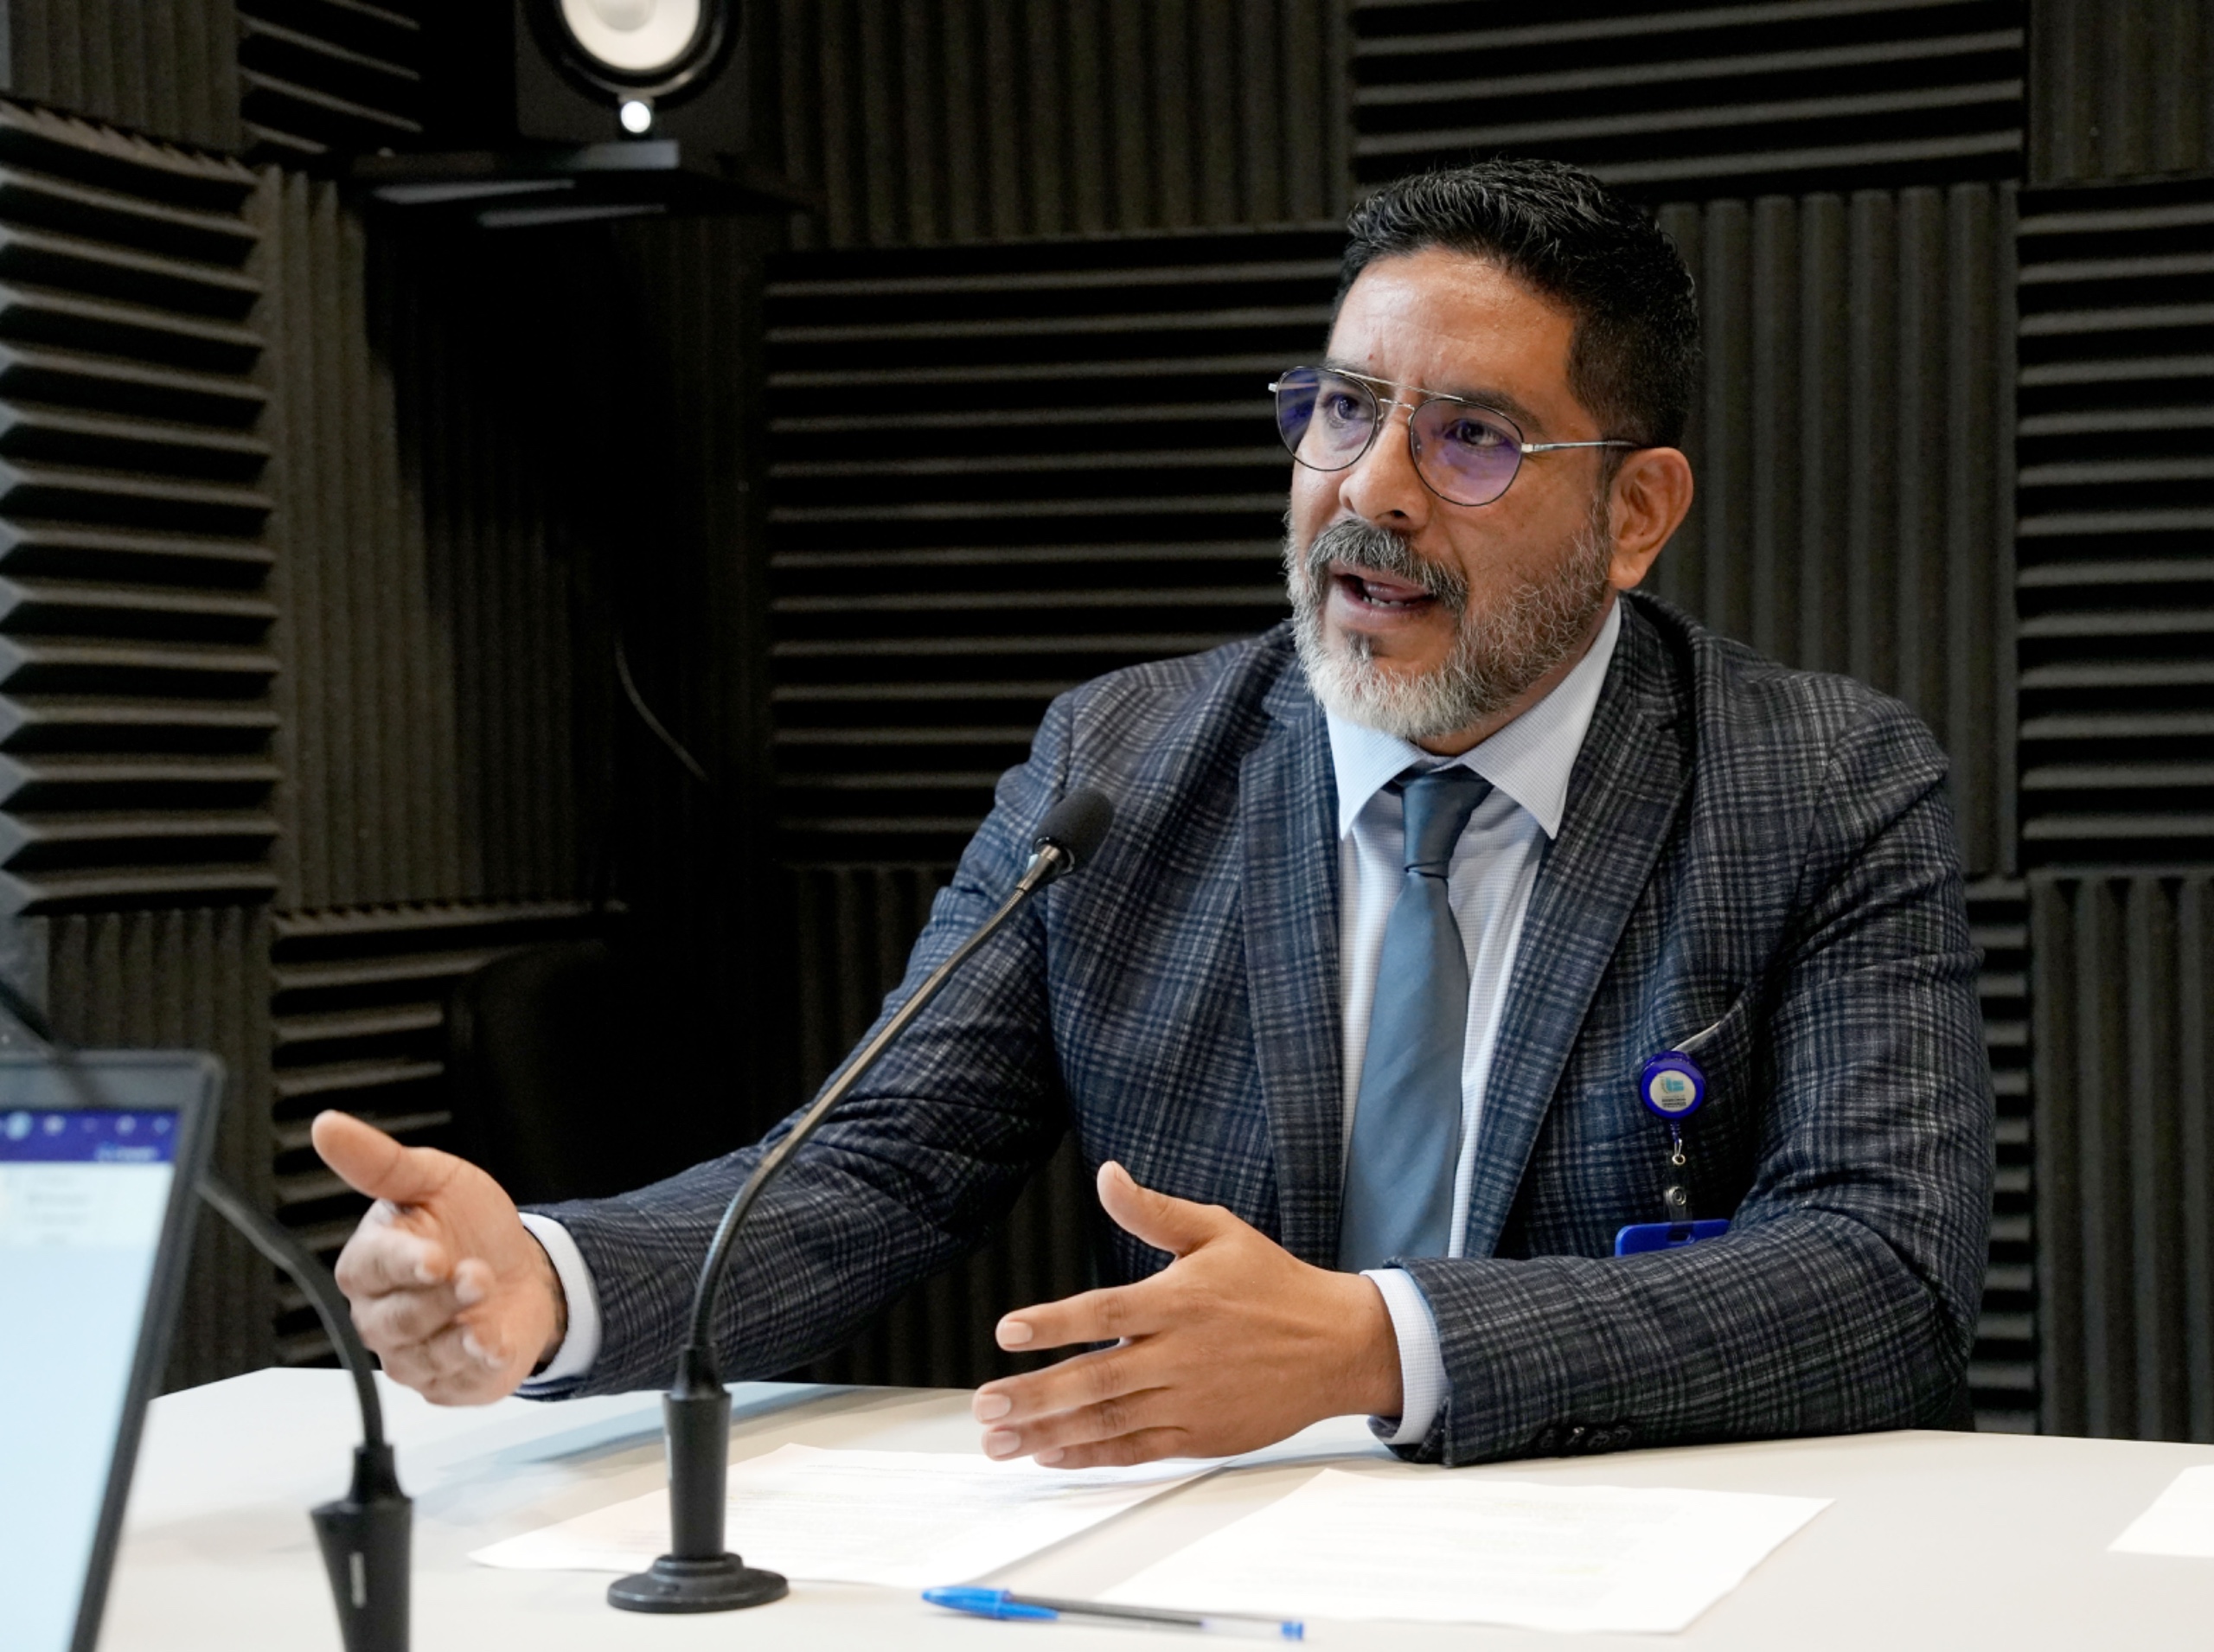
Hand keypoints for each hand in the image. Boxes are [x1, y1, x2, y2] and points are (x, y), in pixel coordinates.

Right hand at [311, 1111, 563, 1404]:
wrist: (523, 1269)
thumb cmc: (469, 1225)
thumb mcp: (433, 1180)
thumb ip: (380, 1162)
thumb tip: (326, 1126)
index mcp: (371, 1263)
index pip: (373, 1267)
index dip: (402, 1264)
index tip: (432, 1256)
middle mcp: (382, 1315)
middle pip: (395, 1319)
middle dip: (439, 1298)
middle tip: (477, 1274)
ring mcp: (412, 1354)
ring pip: (423, 1356)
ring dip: (460, 1335)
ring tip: (488, 1312)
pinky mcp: (447, 1383)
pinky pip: (456, 1383)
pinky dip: (478, 1365)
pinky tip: (495, 1345)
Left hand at [969, 1161, 1401, 1466]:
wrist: (1338, 1345)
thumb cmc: (1274, 1284)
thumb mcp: (1218, 1231)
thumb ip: (1154, 1211)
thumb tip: (1107, 1174)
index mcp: (1180, 1301)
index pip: (1103, 1312)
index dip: (1053, 1323)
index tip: (1008, 1332)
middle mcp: (1180, 1356)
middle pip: (1096, 1379)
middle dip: (1035, 1395)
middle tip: (986, 1404)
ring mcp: (1190, 1403)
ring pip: (1108, 1423)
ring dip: (1049, 1434)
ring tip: (1000, 1439)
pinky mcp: (1201, 1437)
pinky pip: (1136, 1451)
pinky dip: (1091, 1457)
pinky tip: (1052, 1455)